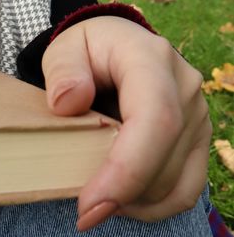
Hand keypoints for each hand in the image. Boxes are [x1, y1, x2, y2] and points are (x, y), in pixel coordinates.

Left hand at [42, 16, 210, 230]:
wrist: (116, 46)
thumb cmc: (87, 50)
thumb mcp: (64, 49)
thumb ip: (62, 70)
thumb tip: (69, 103)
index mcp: (151, 60)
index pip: (155, 120)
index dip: (126, 169)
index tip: (90, 204)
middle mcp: (185, 88)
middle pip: (166, 159)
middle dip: (123, 195)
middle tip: (83, 214)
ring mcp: (197, 116)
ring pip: (177, 181)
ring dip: (135, 202)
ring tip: (97, 200)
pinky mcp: (197, 139)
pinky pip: (186, 188)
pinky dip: (154, 205)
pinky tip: (122, 201)